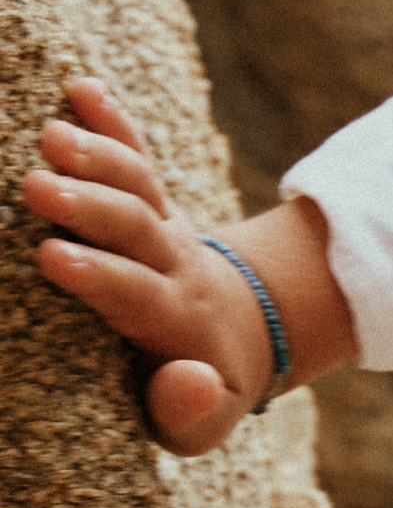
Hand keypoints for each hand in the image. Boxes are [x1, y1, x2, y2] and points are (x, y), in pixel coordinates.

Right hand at [21, 76, 295, 454]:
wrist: (240, 334)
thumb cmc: (198, 388)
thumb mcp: (203, 421)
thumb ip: (191, 412)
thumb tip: (188, 378)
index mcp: (176, 319)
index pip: (137, 294)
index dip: (100, 276)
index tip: (53, 257)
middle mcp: (173, 264)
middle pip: (136, 227)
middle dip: (90, 207)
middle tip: (37, 187)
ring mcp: (164, 226)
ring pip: (138, 184)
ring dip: (97, 155)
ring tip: (51, 134)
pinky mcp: (153, 201)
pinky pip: (138, 155)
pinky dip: (114, 120)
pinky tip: (81, 85)